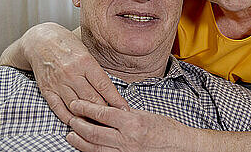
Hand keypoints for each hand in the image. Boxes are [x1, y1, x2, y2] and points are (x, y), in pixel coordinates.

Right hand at [23, 23, 128, 122]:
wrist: (40, 40)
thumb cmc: (67, 44)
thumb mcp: (86, 51)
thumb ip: (96, 70)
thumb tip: (110, 90)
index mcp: (85, 62)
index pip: (104, 85)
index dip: (116, 100)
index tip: (124, 108)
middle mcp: (72, 73)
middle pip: (92, 98)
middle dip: (104, 111)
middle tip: (114, 119)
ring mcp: (58, 83)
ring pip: (77, 106)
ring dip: (88, 116)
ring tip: (99, 124)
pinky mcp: (47, 90)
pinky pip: (59, 108)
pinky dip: (69, 117)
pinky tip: (78, 122)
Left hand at [67, 100, 185, 151]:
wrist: (180, 147)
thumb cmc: (167, 130)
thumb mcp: (146, 115)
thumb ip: (126, 113)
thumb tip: (109, 109)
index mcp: (133, 123)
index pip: (103, 114)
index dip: (86, 108)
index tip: (76, 104)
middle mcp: (126, 139)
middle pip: (94, 132)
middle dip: (78, 124)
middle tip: (70, 118)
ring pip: (94, 148)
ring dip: (79, 140)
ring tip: (71, 134)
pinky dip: (91, 151)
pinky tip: (85, 147)